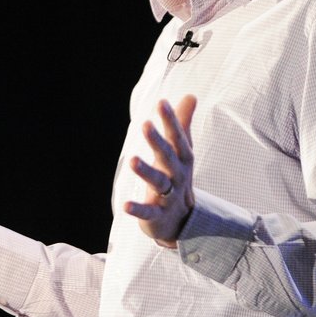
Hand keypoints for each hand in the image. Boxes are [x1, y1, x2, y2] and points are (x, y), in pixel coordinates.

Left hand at [124, 95, 195, 246]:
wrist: (184, 221)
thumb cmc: (178, 177)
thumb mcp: (182, 151)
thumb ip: (183, 124)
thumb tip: (190, 95)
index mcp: (182, 159)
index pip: (178, 137)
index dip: (171, 120)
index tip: (161, 102)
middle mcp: (177, 176)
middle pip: (168, 157)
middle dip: (157, 141)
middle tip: (145, 124)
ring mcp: (168, 196)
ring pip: (158, 182)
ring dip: (146, 171)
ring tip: (131, 160)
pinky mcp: (157, 215)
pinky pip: (148, 212)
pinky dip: (138, 209)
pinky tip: (124, 205)